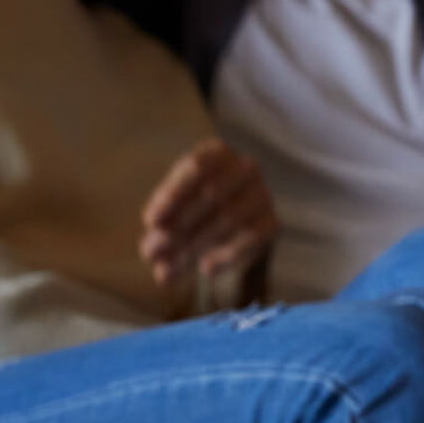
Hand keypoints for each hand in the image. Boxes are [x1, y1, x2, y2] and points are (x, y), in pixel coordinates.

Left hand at [138, 139, 275, 302]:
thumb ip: (162, 227)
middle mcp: (246, 168)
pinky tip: (205, 270)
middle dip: (179, 225)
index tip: (150, 221)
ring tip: (170, 268)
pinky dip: (227, 255)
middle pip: (211, 194)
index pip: (195, 167)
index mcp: (218, 152)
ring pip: (228, 218)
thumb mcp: (174, 208)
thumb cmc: (195, 208)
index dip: (172, 194)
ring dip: (195, 245)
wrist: (234, 222)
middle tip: (153, 253)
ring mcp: (263, 195)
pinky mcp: (272, 222)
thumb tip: (152, 256)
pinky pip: (250, 238)